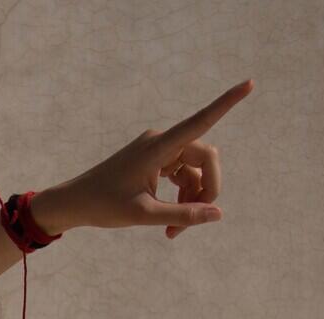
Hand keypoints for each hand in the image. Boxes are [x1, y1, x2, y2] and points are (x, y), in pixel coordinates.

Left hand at [36, 80, 250, 239]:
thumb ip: (182, 215)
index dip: (226, 104)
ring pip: (196, 172)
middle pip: (206, 159)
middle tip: (194, 221)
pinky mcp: (156, 162)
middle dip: (206, 191)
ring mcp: (159, 151)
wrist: (72, 204)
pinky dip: (182, 198)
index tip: (250, 83)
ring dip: (192, 201)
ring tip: (174, 231)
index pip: (199, 122)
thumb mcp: (143, 214)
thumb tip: (218, 214)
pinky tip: (171, 223)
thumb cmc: (102, 206)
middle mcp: (161, 142)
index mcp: (157, 147)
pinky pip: (183, 176)